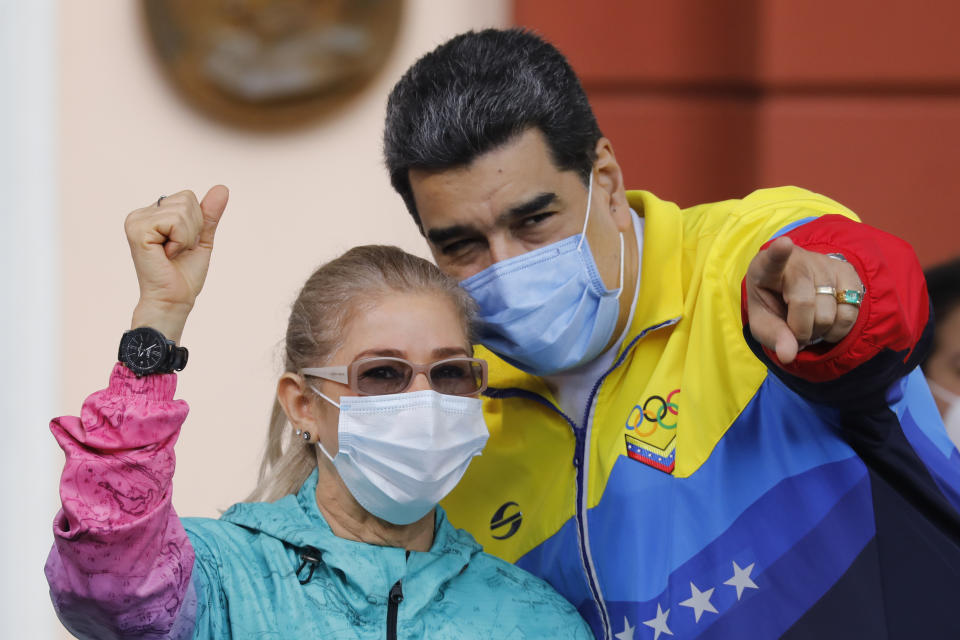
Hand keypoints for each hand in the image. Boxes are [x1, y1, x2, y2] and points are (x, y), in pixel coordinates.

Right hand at [125, 186, 228, 342]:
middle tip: (179, 250)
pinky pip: (175, 222)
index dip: (197, 222)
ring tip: (172, 253)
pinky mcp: (138, 230)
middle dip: (193, 228)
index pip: (188, 197)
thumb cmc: (184, 273)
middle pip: (187, 199)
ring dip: (187, 236)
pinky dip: (180, 240)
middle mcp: (141, 214)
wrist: (174, 299)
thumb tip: (222, 188)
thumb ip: (209, 213)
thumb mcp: (202, 238)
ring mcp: (136, 220)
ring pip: (182, 210)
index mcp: (153, 214)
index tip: (184, 244)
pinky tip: (167, 254)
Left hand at [745, 237, 862, 364]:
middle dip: (800, 330)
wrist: (794, 289)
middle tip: (794, 331)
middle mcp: (799, 260)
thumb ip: (774, 337)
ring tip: (809, 324)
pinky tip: (826, 324)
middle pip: (805, 303)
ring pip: (830, 312)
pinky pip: (850, 312)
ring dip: (819, 331)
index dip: (779, 252)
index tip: (783, 244)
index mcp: (767, 267)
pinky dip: (838, 330)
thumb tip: (789, 355)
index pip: (773, 258)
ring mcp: (825, 264)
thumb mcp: (763, 323)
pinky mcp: (847, 273)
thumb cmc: (773, 305)